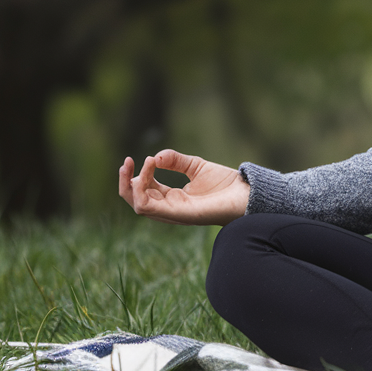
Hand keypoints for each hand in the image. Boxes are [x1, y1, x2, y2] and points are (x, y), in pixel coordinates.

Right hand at [118, 150, 249, 225]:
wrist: (245, 193)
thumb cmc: (225, 184)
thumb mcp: (195, 166)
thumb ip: (175, 161)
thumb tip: (155, 157)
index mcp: (172, 198)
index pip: (144, 191)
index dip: (137, 175)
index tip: (141, 158)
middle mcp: (169, 208)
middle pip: (135, 201)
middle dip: (126, 182)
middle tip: (126, 162)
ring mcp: (173, 213)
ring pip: (138, 205)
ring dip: (131, 184)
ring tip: (138, 164)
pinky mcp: (179, 214)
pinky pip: (149, 208)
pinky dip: (142, 190)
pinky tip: (148, 171)